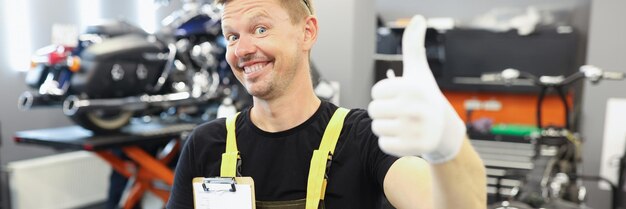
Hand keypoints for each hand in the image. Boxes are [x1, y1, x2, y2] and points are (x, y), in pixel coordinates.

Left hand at [368, 15, 465, 162]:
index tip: (400, 97)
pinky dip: (390, 142)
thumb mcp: (419, 71)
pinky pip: (383, 143)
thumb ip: (413, 45)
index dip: (384, 95)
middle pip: (374, 110)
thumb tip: (418, 18)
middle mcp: (415, 108)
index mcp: (413, 87)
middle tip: (401, 112)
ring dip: (386, 126)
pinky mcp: (412, 148)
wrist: (445, 130)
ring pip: (377, 127)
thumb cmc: (426, 96)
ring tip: (403, 124)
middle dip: (383, 111)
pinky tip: (404, 136)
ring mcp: (414, 129)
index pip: (376, 91)